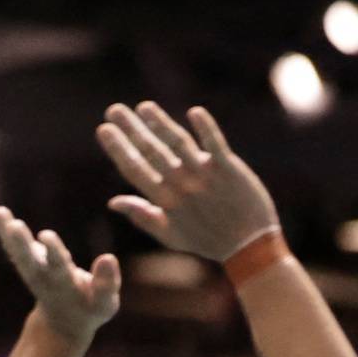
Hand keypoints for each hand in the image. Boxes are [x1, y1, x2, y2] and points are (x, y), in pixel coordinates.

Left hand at [0, 209, 120, 341]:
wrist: (63, 322)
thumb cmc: (90, 309)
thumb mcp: (105, 305)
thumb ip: (108, 284)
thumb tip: (108, 257)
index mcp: (66, 287)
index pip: (58, 268)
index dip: (53, 252)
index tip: (46, 234)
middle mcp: (44, 278)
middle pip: (30, 261)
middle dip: (22, 243)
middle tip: (14, 225)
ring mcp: (32, 271)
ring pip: (17, 252)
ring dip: (5, 233)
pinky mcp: (27, 263)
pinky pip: (12, 247)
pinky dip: (2, 230)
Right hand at [96, 103, 280, 261]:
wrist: (253, 249)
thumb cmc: (210, 242)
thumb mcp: (172, 236)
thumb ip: (143, 216)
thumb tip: (113, 201)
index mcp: (166, 201)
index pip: (135, 169)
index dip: (119, 149)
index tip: (104, 129)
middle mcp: (183, 186)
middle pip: (153, 151)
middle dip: (133, 129)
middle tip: (115, 109)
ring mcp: (207, 176)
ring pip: (179, 144)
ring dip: (161, 123)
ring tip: (145, 107)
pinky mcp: (230, 170)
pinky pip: (215, 145)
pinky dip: (206, 129)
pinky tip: (194, 112)